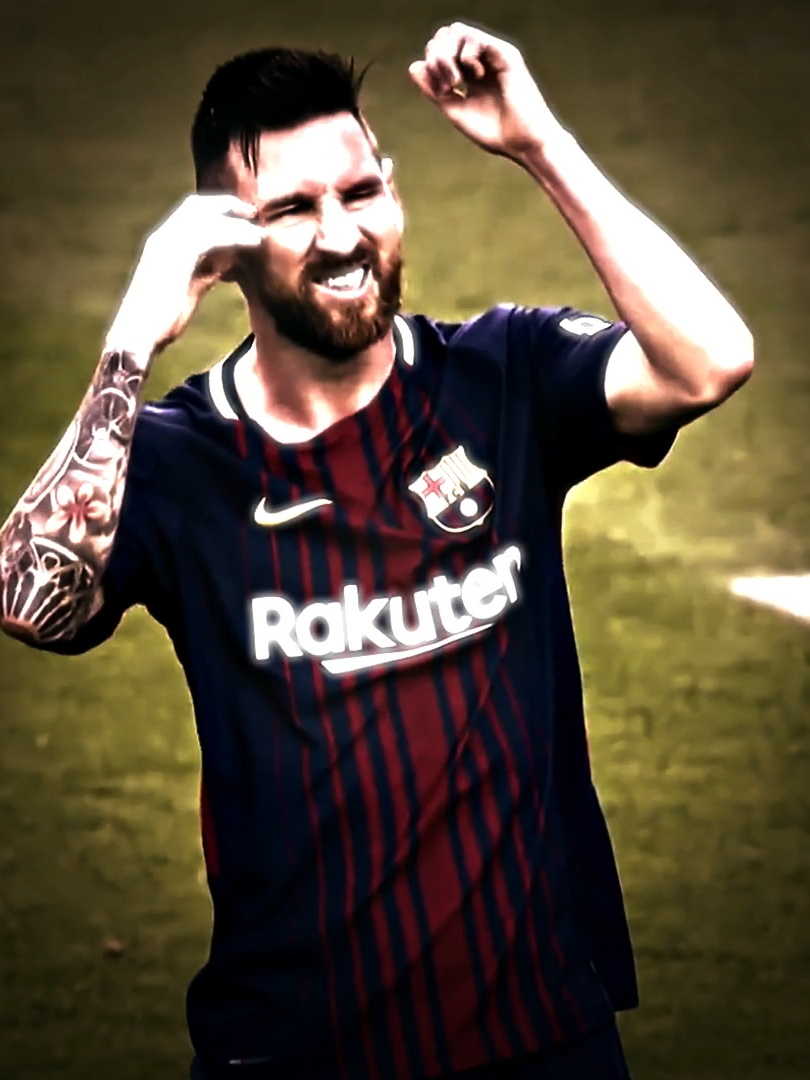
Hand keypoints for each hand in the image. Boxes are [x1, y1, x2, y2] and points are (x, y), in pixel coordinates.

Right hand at [106, 194, 263, 357]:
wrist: (138, 337)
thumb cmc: (160, 320)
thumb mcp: (187, 290)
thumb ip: (203, 273)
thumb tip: (224, 265)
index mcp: (161, 244)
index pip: (189, 213)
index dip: (216, 210)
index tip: (241, 217)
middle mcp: (162, 237)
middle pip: (197, 205)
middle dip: (227, 205)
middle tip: (252, 213)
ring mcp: (168, 243)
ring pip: (208, 218)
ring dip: (237, 223)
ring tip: (260, 233)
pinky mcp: (178, 255)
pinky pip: (213, 236)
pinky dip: (236, 236)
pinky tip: (254, 243)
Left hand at [408, 23, 561, 160]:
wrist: (522, 143)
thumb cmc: (494, 133)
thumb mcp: (456, 112)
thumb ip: (434, 91)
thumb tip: (413, 66)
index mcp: (467, 75)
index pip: (439, 51)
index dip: (431, 65)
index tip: (439, 91)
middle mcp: (479, 61)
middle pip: (445, 35)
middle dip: (436, 56)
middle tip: (446, 85)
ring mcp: (491, 55)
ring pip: (456, 31)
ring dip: (447, 55)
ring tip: (455, 82)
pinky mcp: (505, 54)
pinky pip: (475, 38)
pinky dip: (466, 56)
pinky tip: (476, 77)